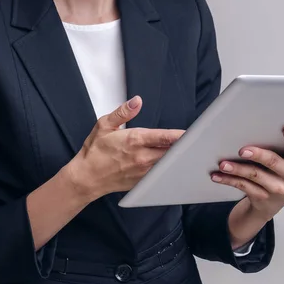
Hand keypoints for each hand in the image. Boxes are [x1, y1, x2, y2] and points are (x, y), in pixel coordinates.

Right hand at [67, 96, 185, 199]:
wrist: (86, 177)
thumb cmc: (94, 151)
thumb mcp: (104, 125)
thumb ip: (123, 112)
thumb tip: (137, 101)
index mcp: (134, 140)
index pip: (165, 137)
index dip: (181, 135)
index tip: (194, 132)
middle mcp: (142, 157)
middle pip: (172, 152)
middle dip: (184, 146)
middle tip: (197, 141)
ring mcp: (144, 172)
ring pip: (169, 164)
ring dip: (177, 158)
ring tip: (189, 152)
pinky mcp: (142, 182)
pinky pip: (161, 175)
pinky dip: (169, 169)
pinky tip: (174, 166)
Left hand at [211, 125, 283, 220]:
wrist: (272, 201)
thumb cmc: (278, 169)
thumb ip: (280, 140)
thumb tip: (269, 115)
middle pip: (274, 162)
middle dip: (258, 155)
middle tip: (242, 150)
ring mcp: (278, 188)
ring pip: (255, 175)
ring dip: (237, 169)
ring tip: (223, 164)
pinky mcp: (262, 197)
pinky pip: (243, 186)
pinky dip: (228, 179)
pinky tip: (217, 175)